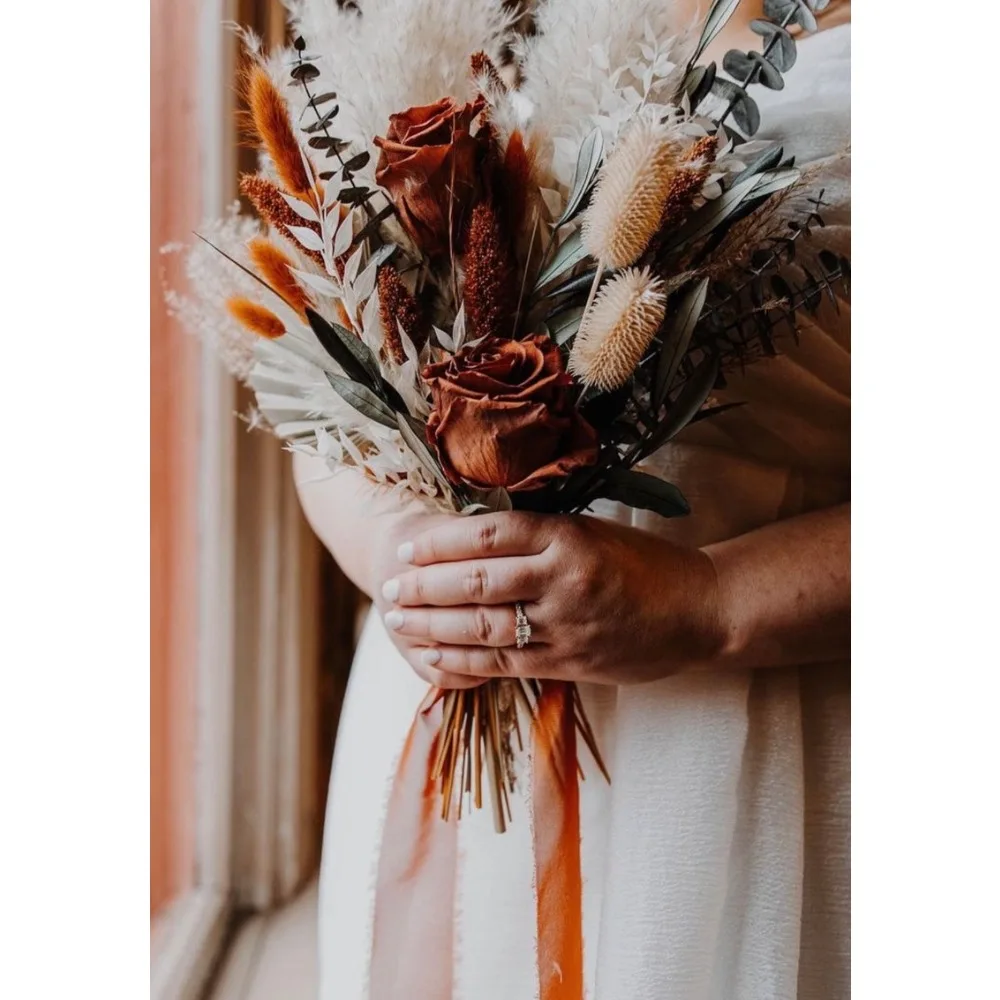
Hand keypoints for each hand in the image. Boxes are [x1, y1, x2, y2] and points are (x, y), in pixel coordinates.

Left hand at [378, 511, 725, 686]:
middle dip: (423, 586)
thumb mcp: (594, 532)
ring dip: (431, 625)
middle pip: (475, 581)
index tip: (408, 547)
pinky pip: (504, 664)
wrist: (702, 611)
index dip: (441, 542)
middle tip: (388, 587)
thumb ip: (541, 536)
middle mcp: (562, 579)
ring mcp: (564, 625)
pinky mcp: (568, 663)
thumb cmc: (647, 564)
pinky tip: (432, 657)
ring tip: (397, 621)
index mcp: (568, 537)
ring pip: (482, 625)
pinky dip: (461, 661)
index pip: (488, 535)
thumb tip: (474, 538)